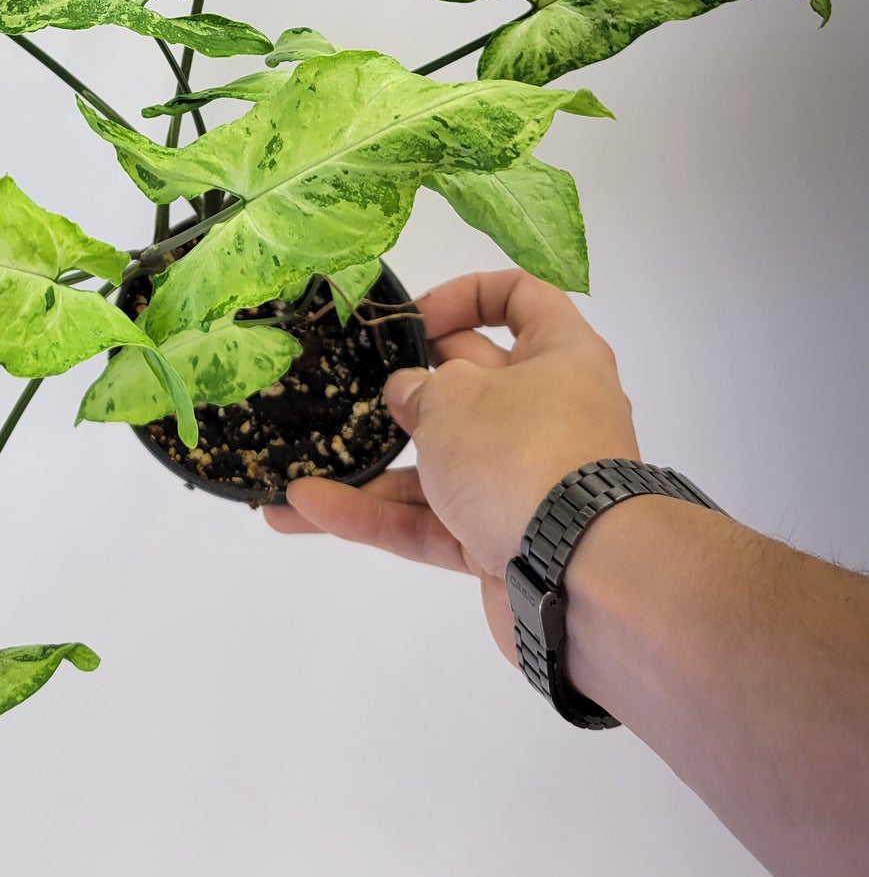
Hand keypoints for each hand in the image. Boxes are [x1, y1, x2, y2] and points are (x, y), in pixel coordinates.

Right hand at [263, 269, 640, 662]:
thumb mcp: (454, 398)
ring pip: (437, 465)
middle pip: (469, 386)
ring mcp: (523, 483)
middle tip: (348, 386)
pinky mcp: (498, 541)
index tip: (412, 322)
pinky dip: (376, 516)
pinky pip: (430, 520)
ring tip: (295, 475)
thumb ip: (420, 388)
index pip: (522, 300)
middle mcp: (548, 415)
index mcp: (560, 357)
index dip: (465, 296)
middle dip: (404, 389)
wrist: (582, 580)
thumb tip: (409, 393)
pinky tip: (309, 511)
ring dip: (369, 470)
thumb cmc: (522, 453)